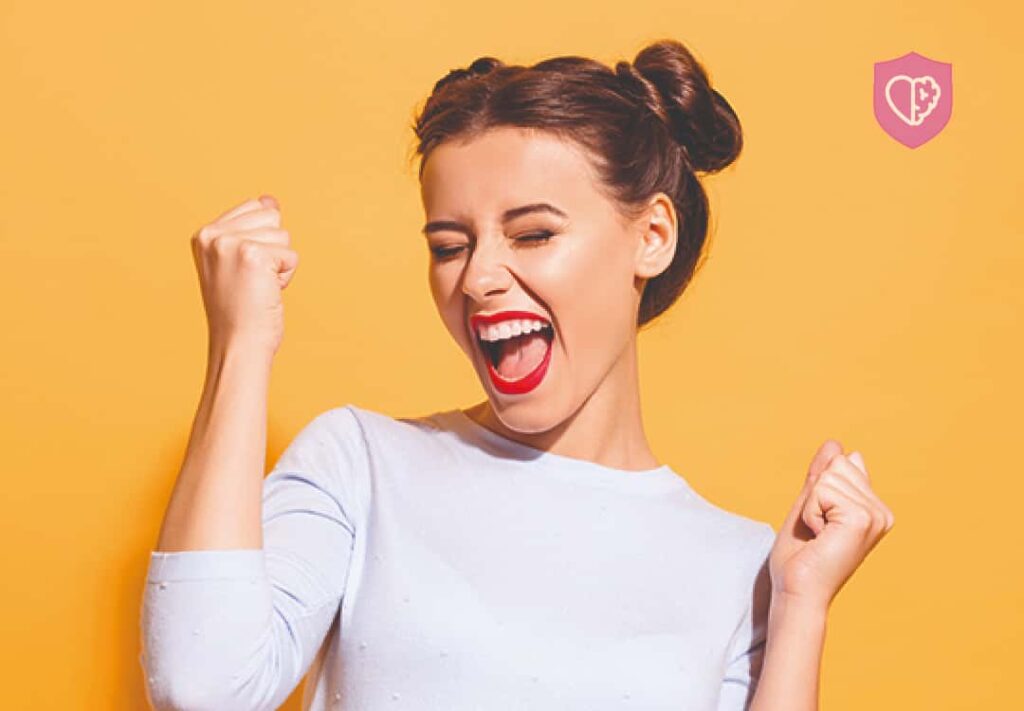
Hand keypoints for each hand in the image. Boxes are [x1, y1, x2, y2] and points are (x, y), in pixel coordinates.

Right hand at [190, 194, 298, 356]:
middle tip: (252, 282)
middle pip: (272, 217)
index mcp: (204, 234)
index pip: (255, 209)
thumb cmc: (241, 310)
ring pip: (283, 235)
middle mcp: (212, 234)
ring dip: (279, 266)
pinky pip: (291, 256)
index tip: (244, 272)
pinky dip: (286, 277)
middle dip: (273, 251)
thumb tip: (270, 199)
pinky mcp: (252, 255)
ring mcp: (230, 243)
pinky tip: (265, 293)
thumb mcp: (241, 262)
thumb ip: (253, 228)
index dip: (262, 242)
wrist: (238, 345)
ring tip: (258, 288)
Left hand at [768, 440, 895, 609]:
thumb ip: (821, 477)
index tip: (819, 525)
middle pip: (836, 464)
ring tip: (819, 536)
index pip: (840, 462)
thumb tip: (835, 444)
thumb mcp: (808, 507)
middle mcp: (881, 511)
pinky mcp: (862, 518)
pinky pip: (822, 489)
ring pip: (828, 476)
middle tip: (816, 531)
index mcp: (873, 508)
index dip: (817, 490)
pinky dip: (810, 511)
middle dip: (814, 496)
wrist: (797, 592)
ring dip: (811, 506)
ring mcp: (875, 514)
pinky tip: (819, 537)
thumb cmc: (800, 559)